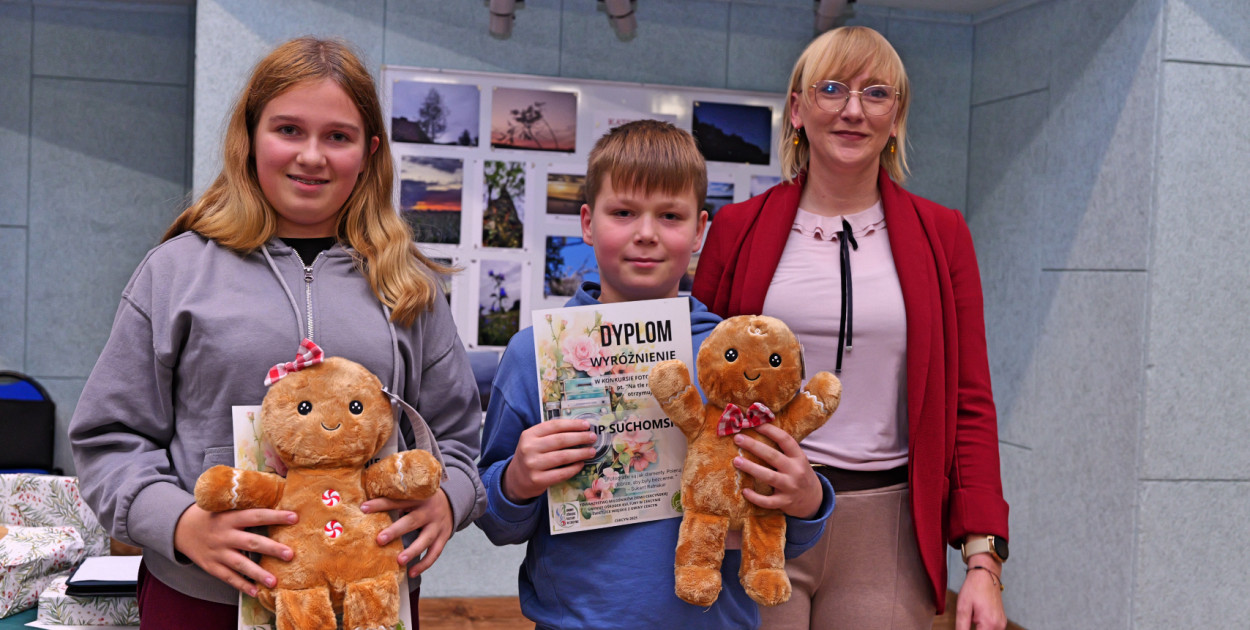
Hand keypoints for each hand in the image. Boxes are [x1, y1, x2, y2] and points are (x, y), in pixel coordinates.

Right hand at [173, 504, 296, 596]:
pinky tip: (256, 592)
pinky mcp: (211, 566)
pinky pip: (228, 578)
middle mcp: (224, 535)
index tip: (295, 517)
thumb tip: (274, 497)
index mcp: (230, 517)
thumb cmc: (210, 515)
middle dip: (272, 549)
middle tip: (290, 554)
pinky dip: (242, 585)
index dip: (275, 516)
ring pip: (240, 564)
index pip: (256, 516)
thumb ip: (244, 506)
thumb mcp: (224, 506)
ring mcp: (217, 552)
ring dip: (258, 573)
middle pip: (251, 542)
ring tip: (275, 582)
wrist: (179, 528)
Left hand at [363, 489, 452, 578]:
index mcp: (418, 497)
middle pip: (412, 521)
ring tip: (399, 561)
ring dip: (412, 551)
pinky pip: (435, 553)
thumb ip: (396, 498)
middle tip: (380, 540)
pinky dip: (424, 564)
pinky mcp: (444, 537)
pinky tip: (412, 573)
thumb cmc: (422, 499)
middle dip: (396, 531)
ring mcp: (438, 525)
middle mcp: (429, 510)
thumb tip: (366, 505)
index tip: (364, 508)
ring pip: (425, 539)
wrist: (452, 501)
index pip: (398, 500)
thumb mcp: (413, 493)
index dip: (381, 504)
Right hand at [502, 418, 596, 502]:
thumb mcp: (534, 441)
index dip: (572, 424)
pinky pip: (561, 473)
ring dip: (581, 453)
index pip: (554, 425)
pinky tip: (581, 464)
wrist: (516, 479)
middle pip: (560, 440)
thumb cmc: (531, 456)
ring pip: (563, 457)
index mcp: (529, 435)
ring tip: (591, 451)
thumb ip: (551, 435)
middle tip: (592, 437)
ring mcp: (532, 465)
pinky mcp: (537, 480)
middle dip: (580, 438)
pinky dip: (574, 468)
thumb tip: (580, 429)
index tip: (587, 425)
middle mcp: (529, 448)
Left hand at [733, 423, 823, 518]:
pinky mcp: (784, 503)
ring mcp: (790, 487)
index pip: (785, 440)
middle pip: (773, 456)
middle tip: (738, 438)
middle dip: (754, 446)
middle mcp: (795, 471)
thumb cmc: (800, 475)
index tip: (754, 424)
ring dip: (751, 468)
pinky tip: (744, 491)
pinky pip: (768, 501)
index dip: (770, 430)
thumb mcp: (798, 460)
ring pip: (768, 477)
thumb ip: (783, 450)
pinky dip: (755, 497)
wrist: (814, 500)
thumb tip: (759, 430)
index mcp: (799, 457)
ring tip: (736, 461)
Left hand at [956, 554, 1005, 629]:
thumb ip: (962, 627)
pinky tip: (978, 618)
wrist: (985, 575)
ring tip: (973, 617)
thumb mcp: (962, 608)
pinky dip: (984, 628)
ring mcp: (1002, 624)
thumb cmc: (974, 588)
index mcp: (989, 624)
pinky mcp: (1002, 621)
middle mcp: (999, 626)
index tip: (964, 626)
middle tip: (969, 619)